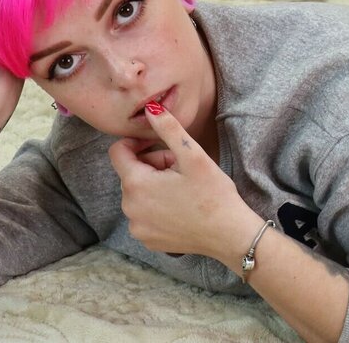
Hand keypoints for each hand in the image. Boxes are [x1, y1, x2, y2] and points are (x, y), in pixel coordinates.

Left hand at [108, 103, 257, 258]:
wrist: (230, 235)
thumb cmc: (213, 194)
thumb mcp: (192, 155)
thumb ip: (167, 128)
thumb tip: (150, 108)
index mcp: (135, 184)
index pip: (118, 152)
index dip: (138, 143)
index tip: (160, 145)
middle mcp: (129, 207)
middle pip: (130, 173)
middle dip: (152, 165)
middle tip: (180, 169)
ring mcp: (136, 227)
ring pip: (137, 193)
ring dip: (154, 186)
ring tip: (182, 188)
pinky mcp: (146, 239)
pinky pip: (143, 214)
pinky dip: (156, 206)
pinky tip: (180, 208)